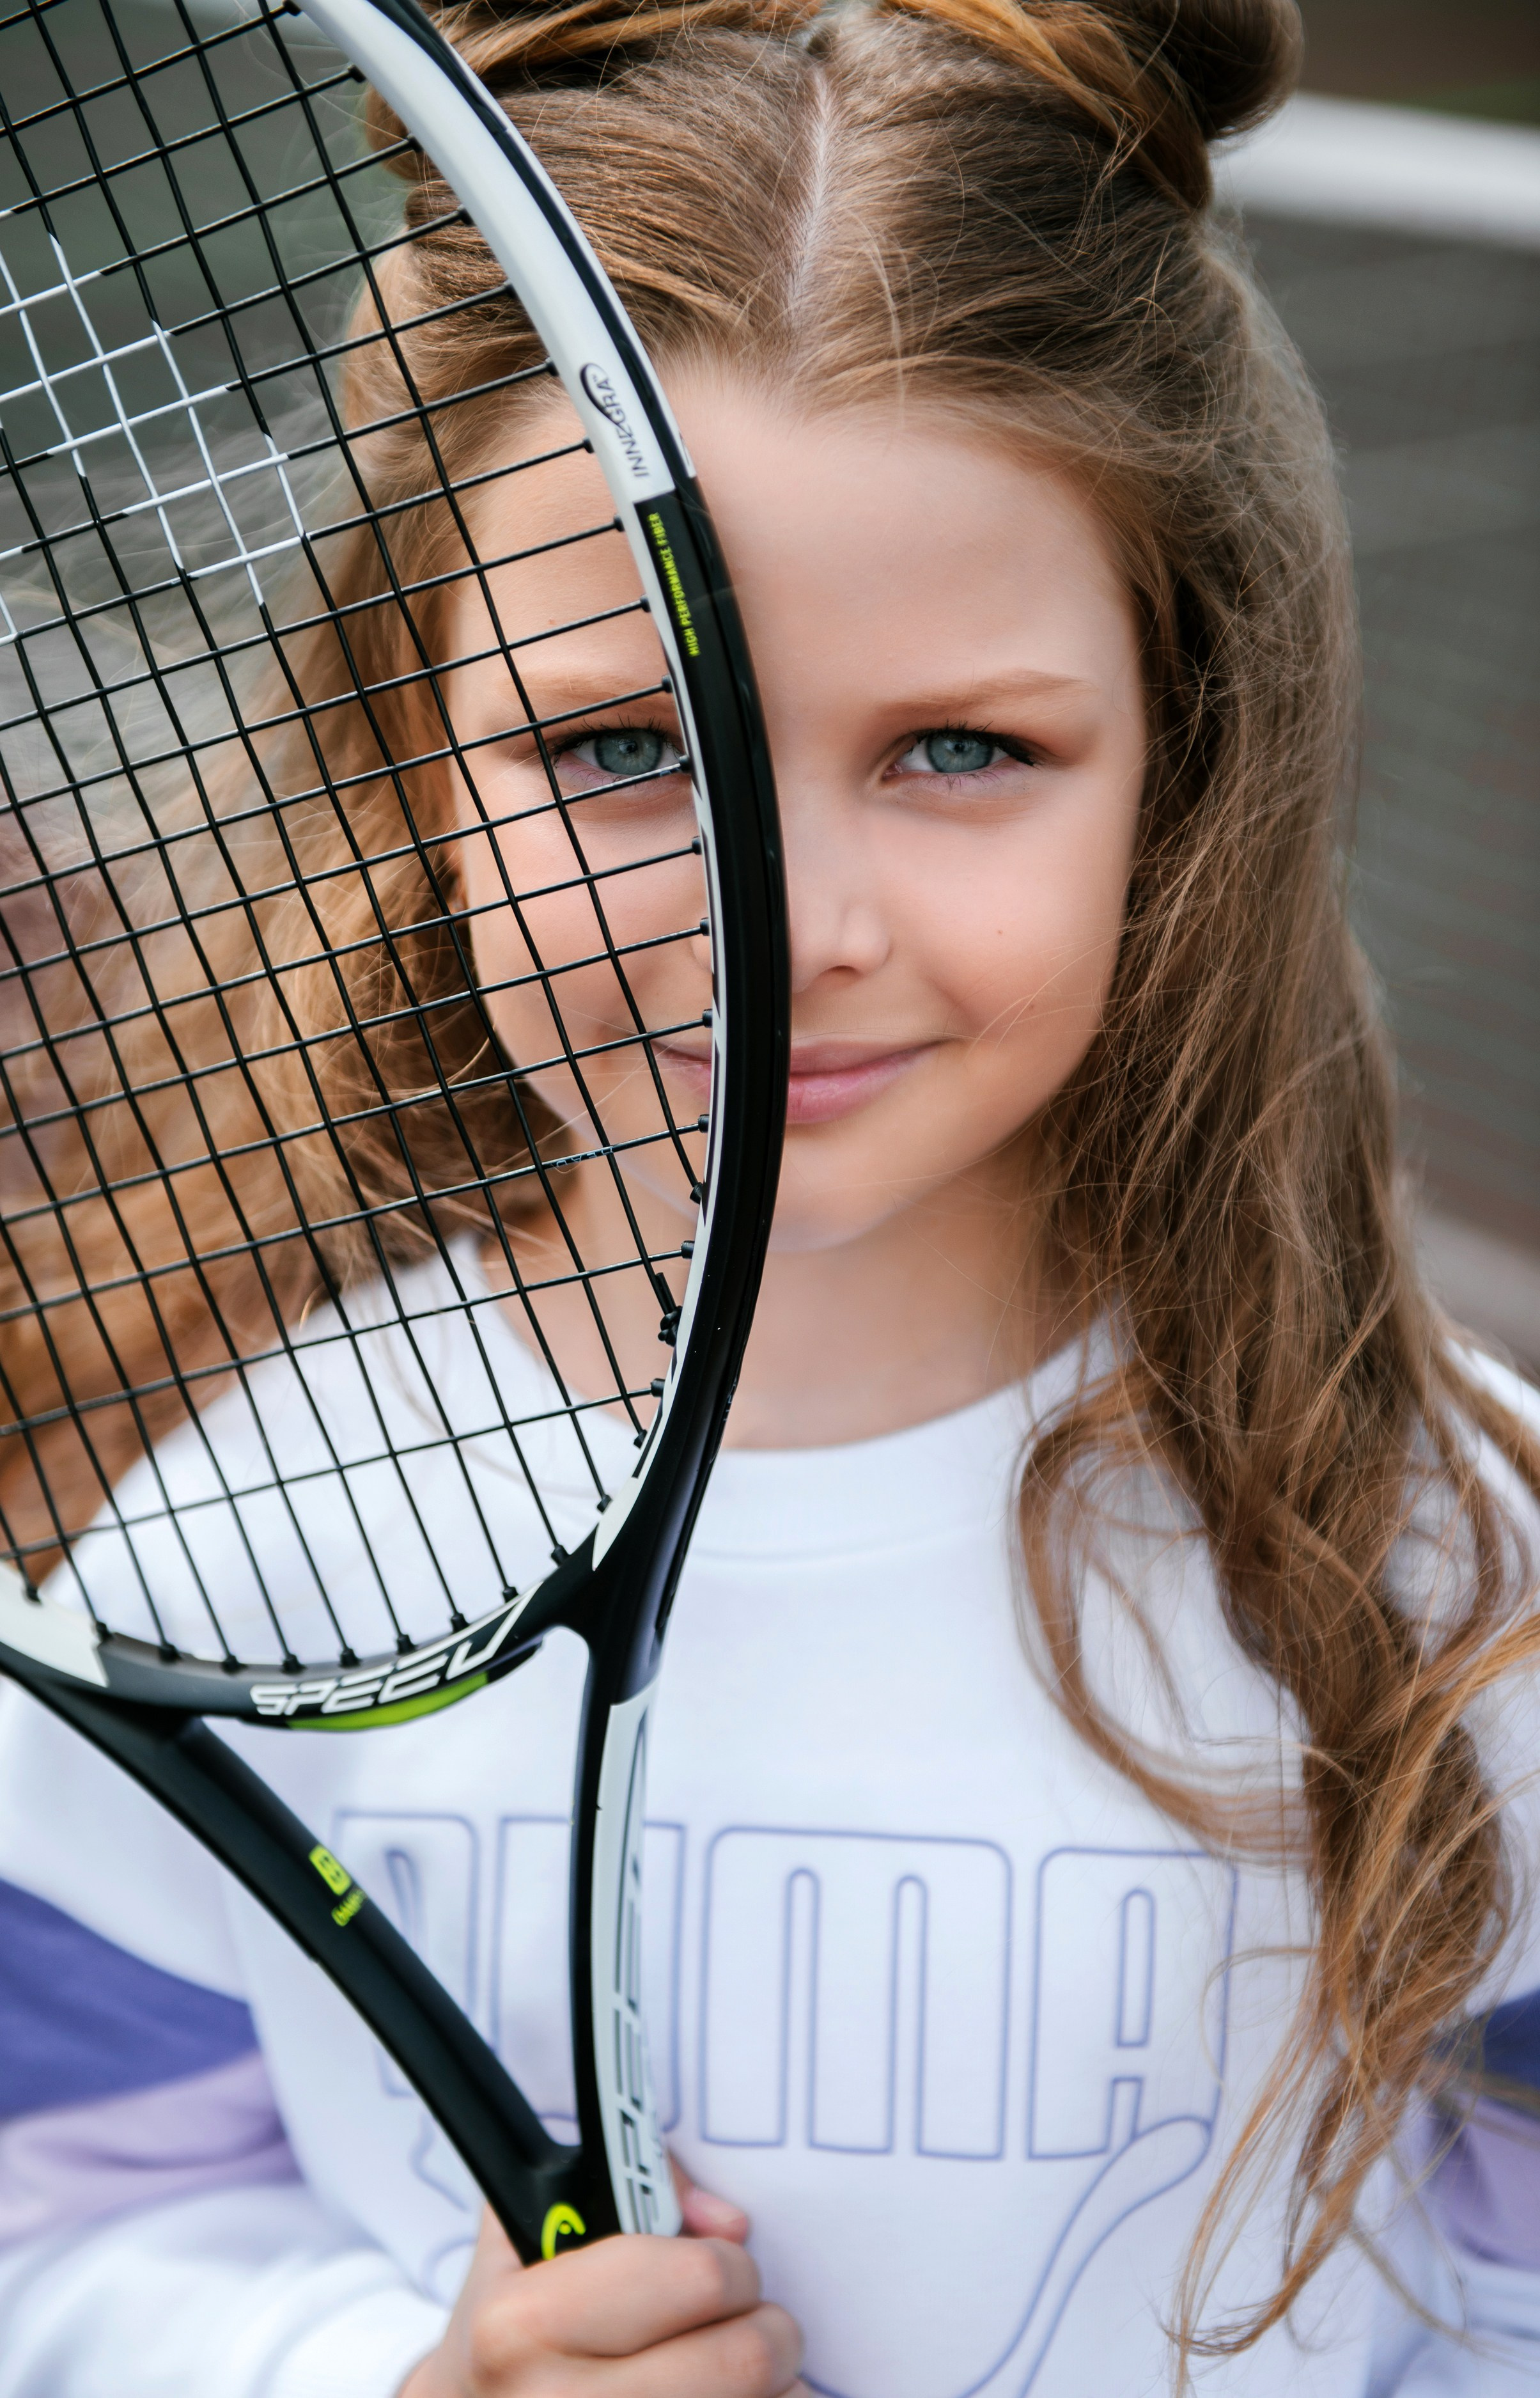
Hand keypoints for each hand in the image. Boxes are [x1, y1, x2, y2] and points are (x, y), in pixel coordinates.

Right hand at [398, 2171, 807, 2397]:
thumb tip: (727, 2221)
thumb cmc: (516, 2317)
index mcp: (526, 2324)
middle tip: (751, 2322)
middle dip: (769, 2329)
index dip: (728, 2262)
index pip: (697, 2278)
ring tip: (735, 2370)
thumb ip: (637, 2189)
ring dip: (775, 2387)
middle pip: (743, 2359)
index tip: (722, 2264)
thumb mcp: (537, 2222)